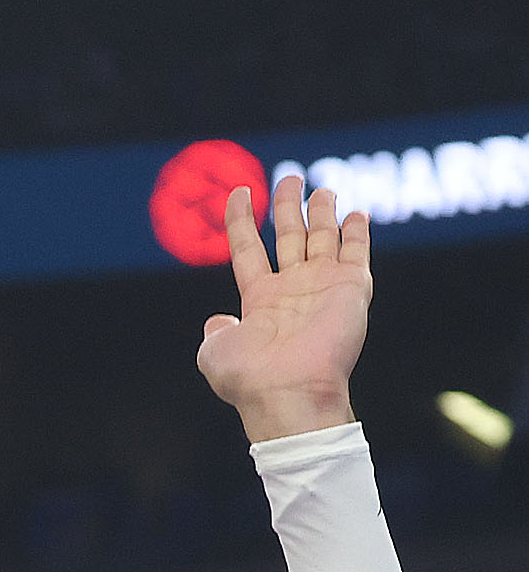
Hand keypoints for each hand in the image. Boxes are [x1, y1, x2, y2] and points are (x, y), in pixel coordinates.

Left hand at [197, 173, 369, 443]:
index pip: (248, 247)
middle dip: (288, 206)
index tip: (240, 192)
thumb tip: (217, 321)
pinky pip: (356, 253)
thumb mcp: (215, 354)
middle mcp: (292, 289)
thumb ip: (215, 332)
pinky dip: (357, 233)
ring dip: (322, 212)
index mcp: (259, 298)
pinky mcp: (351, 289)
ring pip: (322, 238)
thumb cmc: (250, 378)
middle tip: (289, 178)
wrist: (290, 393)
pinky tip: (356, 214)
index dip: (241, 219)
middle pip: (289, 236)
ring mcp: (322, 286)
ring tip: (321, 189)